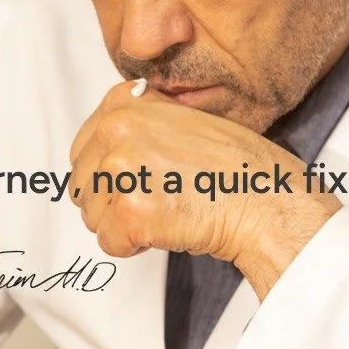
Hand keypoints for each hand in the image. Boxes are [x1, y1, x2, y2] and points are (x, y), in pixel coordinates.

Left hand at [68, 81, 340, 296]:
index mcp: (122, 102)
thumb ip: (134, 127)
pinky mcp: (130, 211)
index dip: (109, 177)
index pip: (82, 152)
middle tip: (158, 199)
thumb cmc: (232, 166)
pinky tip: (169, 228)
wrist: (267, 198)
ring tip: (168, 209)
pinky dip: (134, 246)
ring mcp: (121, 168)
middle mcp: (116, 128)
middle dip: (111, 202)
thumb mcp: (178, 120)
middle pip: (81, 185)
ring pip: (92, 216)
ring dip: (124, 224)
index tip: (143, 179)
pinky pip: (109, 243)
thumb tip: (97, 152)